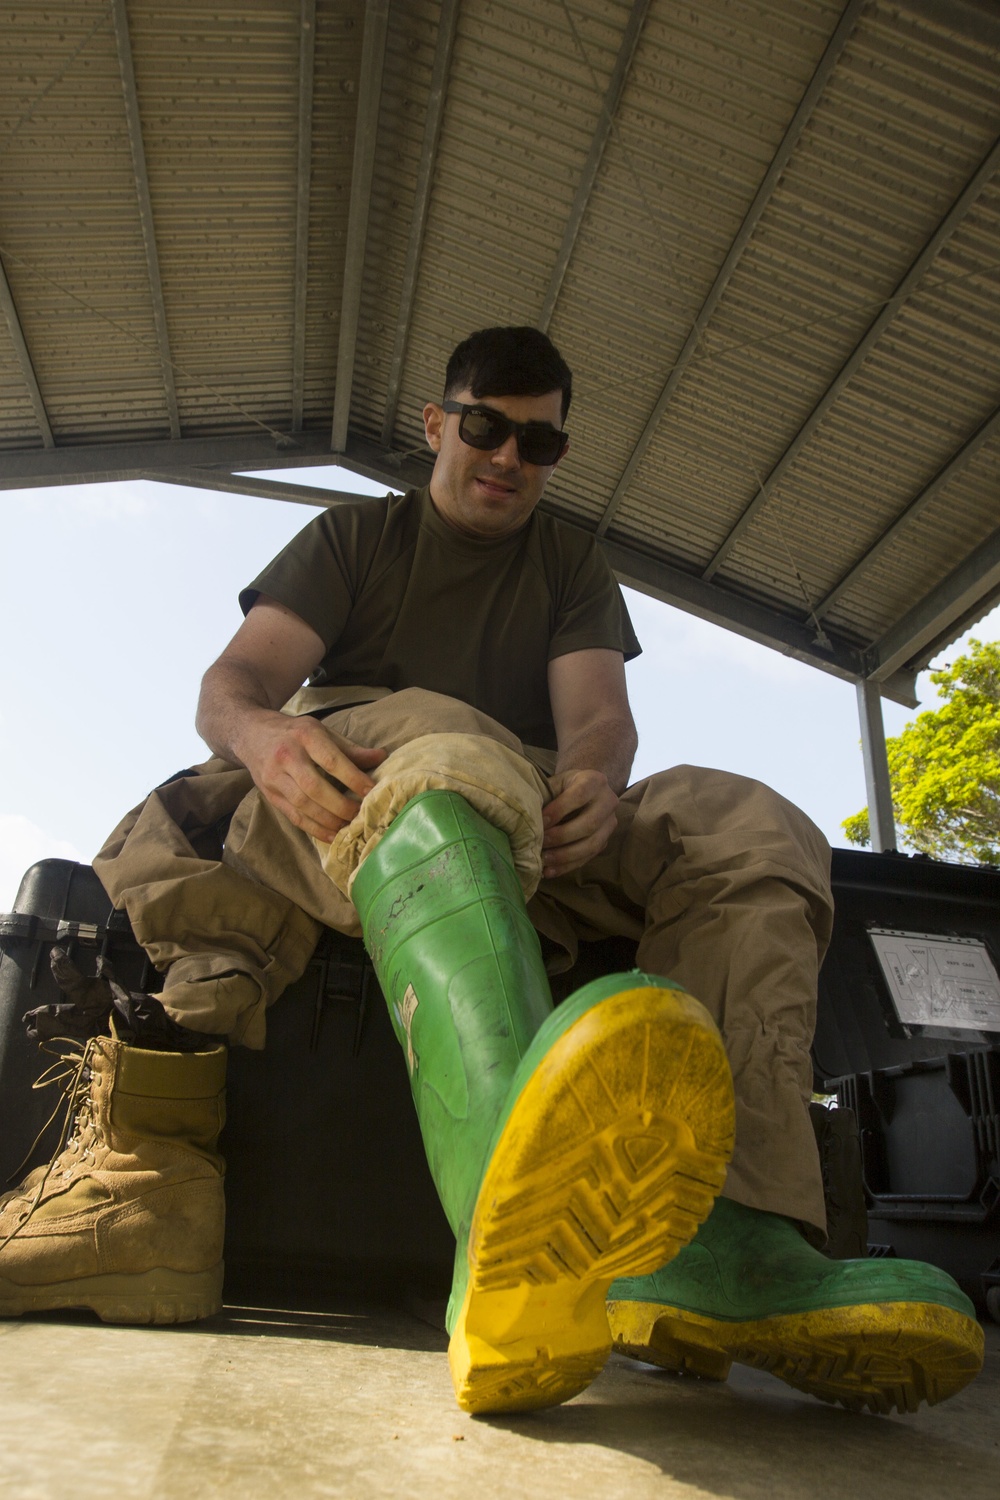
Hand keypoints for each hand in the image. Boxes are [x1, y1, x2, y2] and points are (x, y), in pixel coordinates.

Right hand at [238, 711, 386, 841]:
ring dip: (328, 821)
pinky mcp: (270, 794)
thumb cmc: (294, 733)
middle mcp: (287, 756)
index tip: (371, 791)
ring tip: (348, 827)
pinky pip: (293, 816)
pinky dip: (314, 829)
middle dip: (340, 805)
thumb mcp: (321, 731)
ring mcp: (274, 777)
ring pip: (303, 805)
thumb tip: (381, 757)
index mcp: (305, 735)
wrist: (251, 734)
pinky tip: (331, 835)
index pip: (331, 760)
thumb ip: (350, 748)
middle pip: (314, 787)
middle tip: (360, 814)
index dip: (353, 778)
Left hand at [541, 768, 618, 878]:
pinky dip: (567, 866)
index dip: (560, 809)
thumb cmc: (563, 787)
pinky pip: (588, 858)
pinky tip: (549, 871)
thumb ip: (545, 796)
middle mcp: (608, 802)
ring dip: (565, 855)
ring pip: (592, 844)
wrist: (584, 791)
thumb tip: (526, 818)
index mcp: (595, 781)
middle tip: (541, 843)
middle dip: (563, 836)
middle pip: (590, 823)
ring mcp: (610, 824)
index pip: (580, 795)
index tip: (541, 821)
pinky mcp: (605, 842)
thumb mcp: (555, 783)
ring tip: (544, 860)